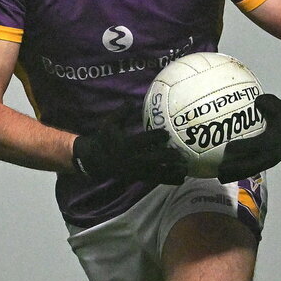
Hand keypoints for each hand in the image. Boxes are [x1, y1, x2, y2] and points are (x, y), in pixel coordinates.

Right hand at [73, 115, 187, 183]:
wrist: (95, 161)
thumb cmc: (104, 138)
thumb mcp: (109, 123)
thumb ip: (121, 113)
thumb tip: (131, 100)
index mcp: (126, 145)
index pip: (143, 141)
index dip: (156, 137)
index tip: (166, 134)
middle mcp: (132, 160)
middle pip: (154, 159)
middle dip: (167, 156)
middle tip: (180, 151)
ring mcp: (136, 171)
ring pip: (157, 173)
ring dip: (172, 171)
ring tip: (186, 168)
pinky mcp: (139, 177)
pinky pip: (156, 179)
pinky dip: (169, 179)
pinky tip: (181, 177)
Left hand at [217, 95, 280, 181]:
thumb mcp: (277, 105)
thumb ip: (265, 102)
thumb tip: (255, 100)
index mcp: (272, 141)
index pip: (255, 146)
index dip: (242, 148)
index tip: (228, 147)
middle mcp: (270, 154)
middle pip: (250, 165)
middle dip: (235, 168)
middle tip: (219, 169)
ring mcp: (269, 161)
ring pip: (250, 170)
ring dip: (236, 175)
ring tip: (220, 177)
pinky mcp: (267, 163)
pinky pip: (252, 170)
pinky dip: (240, 173)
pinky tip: (227, 175)